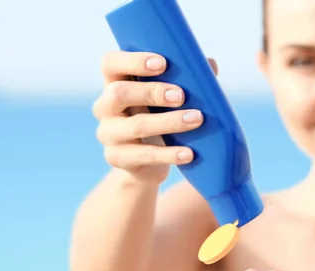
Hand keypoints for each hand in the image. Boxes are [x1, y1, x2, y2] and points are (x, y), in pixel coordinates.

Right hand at [91, 51, 218, 184]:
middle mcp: (105, 107)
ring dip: (169, 122)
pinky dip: (169, 154)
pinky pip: (144, 155)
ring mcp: (108, 134)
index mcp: (114, 83)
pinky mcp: (117, 158)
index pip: (110, 63)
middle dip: (152, 91)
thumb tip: (210, 64)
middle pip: (118, 93)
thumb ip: (185, 80)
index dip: (133, 61)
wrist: (149, 165)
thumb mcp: (168, 99)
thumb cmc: (160, 120)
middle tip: (181, 95)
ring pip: (136, 125)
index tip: (163, 63)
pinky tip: (189, 153)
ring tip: (197, 119)